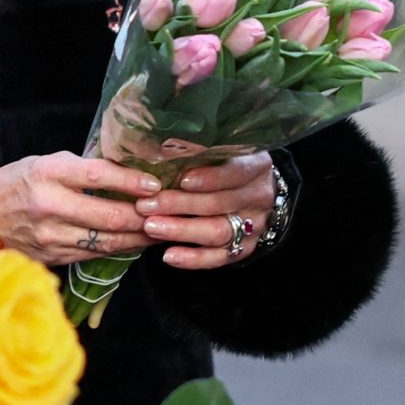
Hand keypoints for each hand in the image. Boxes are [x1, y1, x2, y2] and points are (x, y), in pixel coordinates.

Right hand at [0, 154, 161, 267]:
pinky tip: (135, 241)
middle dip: (144, 215)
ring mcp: (51, 236)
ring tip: (161, 228)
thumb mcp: (46, 163)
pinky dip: (120, 248)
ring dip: (139, 236)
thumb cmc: (19, 182)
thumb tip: (128, 174)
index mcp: (47, 173)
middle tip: (167, 211)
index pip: (98, 176)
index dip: (131, 181)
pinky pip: (95, 253)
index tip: (154, 184)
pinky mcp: (53, 257)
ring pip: (108, 240)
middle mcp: (48, 205)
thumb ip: (83, 168)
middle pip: (109, 215)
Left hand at [141, 151, 278, 269]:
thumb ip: (198, 149)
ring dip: (181, 231)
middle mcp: (259, 196)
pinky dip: (193, 259)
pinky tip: (169, 255)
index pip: (236, 172)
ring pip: (218, 231)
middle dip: (180, 205)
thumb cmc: (224, 163)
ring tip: (151, 227)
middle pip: (219, 204)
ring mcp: (254, 225)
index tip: (181, 180)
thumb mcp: (219, 149)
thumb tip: (159, 145)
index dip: (210, 178)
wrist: (253, 191)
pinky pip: (219, 257)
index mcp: (256, 166)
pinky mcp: (245, 248)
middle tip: (146, 205)